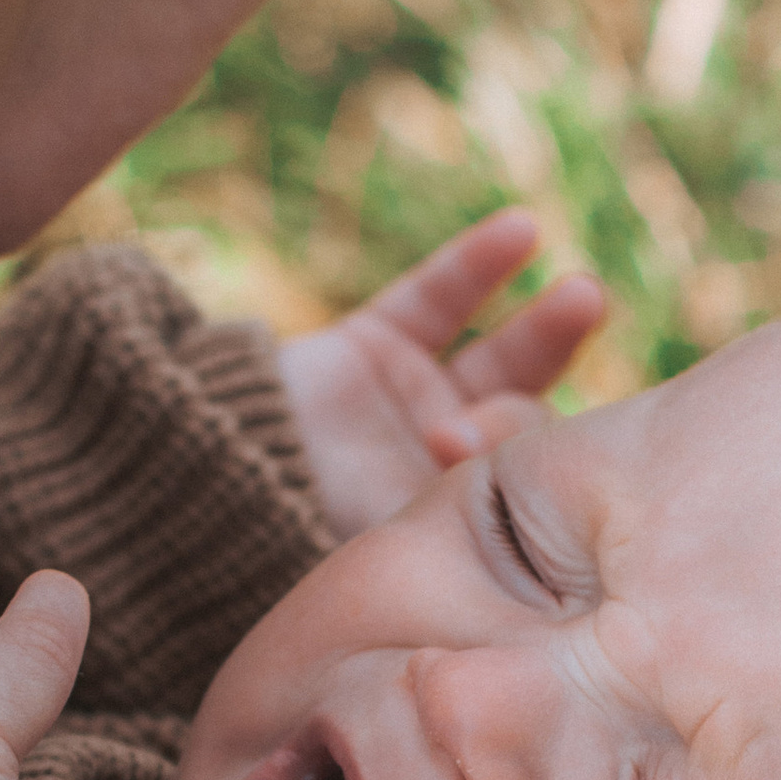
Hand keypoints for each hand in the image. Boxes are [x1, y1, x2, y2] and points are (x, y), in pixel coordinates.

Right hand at [277, 211, 607, 535]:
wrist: (194, 479)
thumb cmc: (291, 536)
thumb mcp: (394, 547)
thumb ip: (468, 536)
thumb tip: (562, 544)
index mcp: (454, 529)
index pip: (532, 497)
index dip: (537, 474)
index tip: (529, 468)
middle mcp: (443, 466)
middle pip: (526, 421)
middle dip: (531, 406)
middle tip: (543, 369)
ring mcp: (415, 401)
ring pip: (501, 358)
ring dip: (545, 328)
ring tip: (586, 298)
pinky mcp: (377, 345)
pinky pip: (439, 298)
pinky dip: (477, 265)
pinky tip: (521, 231)